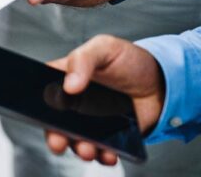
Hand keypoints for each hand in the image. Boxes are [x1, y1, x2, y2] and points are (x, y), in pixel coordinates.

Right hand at [45, 35, 164, 164]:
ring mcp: (90, 121)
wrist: (164, 82)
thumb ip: (83, 59)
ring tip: (88, 149)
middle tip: (59, 141)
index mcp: (66, 78)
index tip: (44, 112)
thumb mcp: (104, 47)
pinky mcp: (109, 135)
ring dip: (78, 148)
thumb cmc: (131, 60)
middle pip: (55, 122)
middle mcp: (74, 102)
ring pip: (75, 139)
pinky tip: (108, 153)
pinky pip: (101, 149)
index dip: (39, 103)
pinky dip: (103, 155)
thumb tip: (69, 85)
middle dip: (54, 135)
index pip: (44, 91)